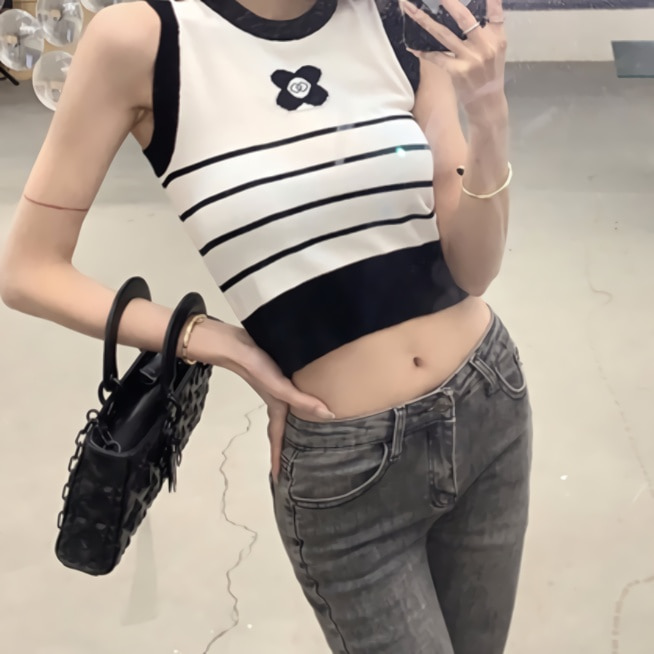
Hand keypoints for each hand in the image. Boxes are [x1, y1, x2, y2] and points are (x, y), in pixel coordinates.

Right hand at [220, 326, 334, 480]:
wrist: (236, 345)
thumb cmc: (257, 368)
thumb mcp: (280, 387)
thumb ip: (303, 401)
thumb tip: (329, 415)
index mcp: (277, 408)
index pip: (277, 440)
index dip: (277, 459)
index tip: (276, 480)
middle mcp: (276, 401)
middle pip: (283, 428)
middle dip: (287, 445)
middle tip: (296, 461)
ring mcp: (275, 388)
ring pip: (287, 412)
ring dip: (294, 423)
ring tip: (305, 431)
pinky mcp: (276, 374)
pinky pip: (289, 395)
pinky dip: (296, 402)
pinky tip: (304, 394)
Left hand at [402, 0, 507, 115]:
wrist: (487, 102)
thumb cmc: (489, 73)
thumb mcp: (497, 48)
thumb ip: (490, 28)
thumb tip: (468, 12)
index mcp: (496, 36)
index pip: (495, 10)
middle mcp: (484, 45)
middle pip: (464, 18)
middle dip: (447, 2)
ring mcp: (470, 59)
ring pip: (444, 35)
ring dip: (424, 21)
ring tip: (410, 8)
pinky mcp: (457, 72)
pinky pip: (436, 58)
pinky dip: (423, 52)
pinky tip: (412, 46)